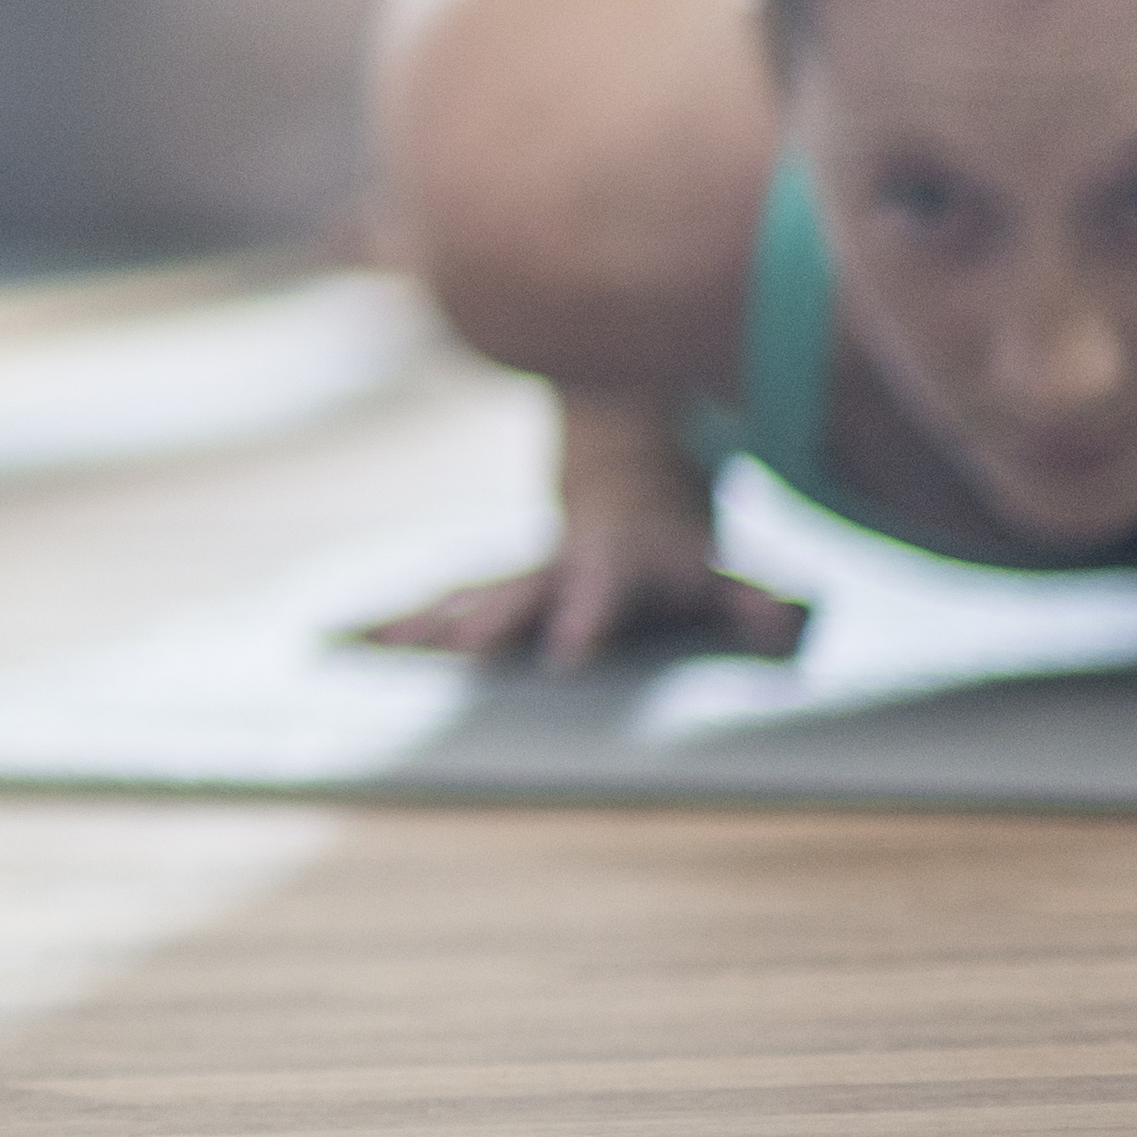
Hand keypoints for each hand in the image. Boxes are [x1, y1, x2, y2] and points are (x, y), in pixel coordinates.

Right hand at [361, 528, 809, 669]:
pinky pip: (435, 608)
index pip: (597, 597)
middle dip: (479, 623)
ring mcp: (512, 577)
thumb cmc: (679, 543)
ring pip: (458, 599)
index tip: (559, 660)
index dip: (580, 625)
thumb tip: (791, 623)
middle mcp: (550, 570)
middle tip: (449, 650)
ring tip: (367, 648)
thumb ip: (752, 599)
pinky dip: (391, 626)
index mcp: (608, 564)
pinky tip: (344, 641)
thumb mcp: (721, 566)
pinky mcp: (489, 590)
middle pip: (510, 597)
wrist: (622, 476)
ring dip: (417, 625)